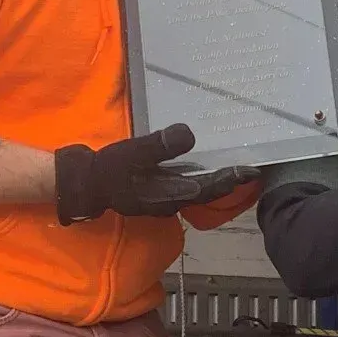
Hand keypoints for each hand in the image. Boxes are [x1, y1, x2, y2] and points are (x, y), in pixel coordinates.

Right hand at [55, 124, 248, 223]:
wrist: (85, 185)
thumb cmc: (109, 170)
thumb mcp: (133, 153)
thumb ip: (160, 146)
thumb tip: (188, 135)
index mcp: (170, 194)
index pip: (208, 188)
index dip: (231, 180)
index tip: (252, 170)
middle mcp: (172, 202)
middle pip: (207, 193)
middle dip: (228, 181)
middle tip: (250, 168)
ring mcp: (163, 200)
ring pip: (197, 192)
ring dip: (215, 180)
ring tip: (232, 165)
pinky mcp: (156, 193)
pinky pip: (185, 186)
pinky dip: (198, 177)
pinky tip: (200, 164)